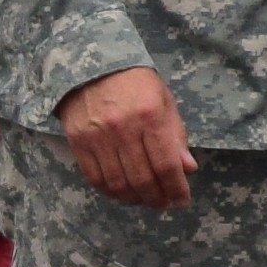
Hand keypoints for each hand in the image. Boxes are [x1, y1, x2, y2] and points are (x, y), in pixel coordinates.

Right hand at [58, 67, 192, 208]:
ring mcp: (97, 136)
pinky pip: (95, 178)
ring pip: (118, 183)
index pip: (166, 165)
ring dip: (134, 199)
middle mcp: (123, 128)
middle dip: (156, 198)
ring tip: (144, 200)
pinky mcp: (78, 141)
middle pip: (142, 179)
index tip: (182, 200)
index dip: (176, 189)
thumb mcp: (164, 101)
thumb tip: (188, 169)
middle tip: (163, 203)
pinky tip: (121, 192)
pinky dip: (110, 191)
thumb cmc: (136, 82)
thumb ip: (176, 136)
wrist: (92, 63)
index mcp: (150, 115)